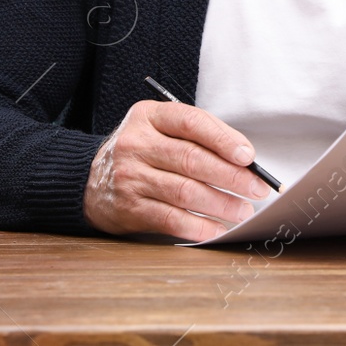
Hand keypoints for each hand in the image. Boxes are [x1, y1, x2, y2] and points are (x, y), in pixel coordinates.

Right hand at [83, 99, 270, 241]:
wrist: (89, 179)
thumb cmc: (139, 152)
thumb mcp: (158, 129)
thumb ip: (196, 137)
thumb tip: (243, 161)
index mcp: (149, 116)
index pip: (191, 122)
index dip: (223, 139)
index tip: (248, 156)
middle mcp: (137, 144)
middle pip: (191, 159)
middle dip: (230, 176)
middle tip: (256, 189)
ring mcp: (131, 177)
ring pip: (184, 191)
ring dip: (220, 204)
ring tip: (242, 211)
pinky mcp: (129, 208)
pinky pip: (170, 219)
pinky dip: (197, 226)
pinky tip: (215, 229)